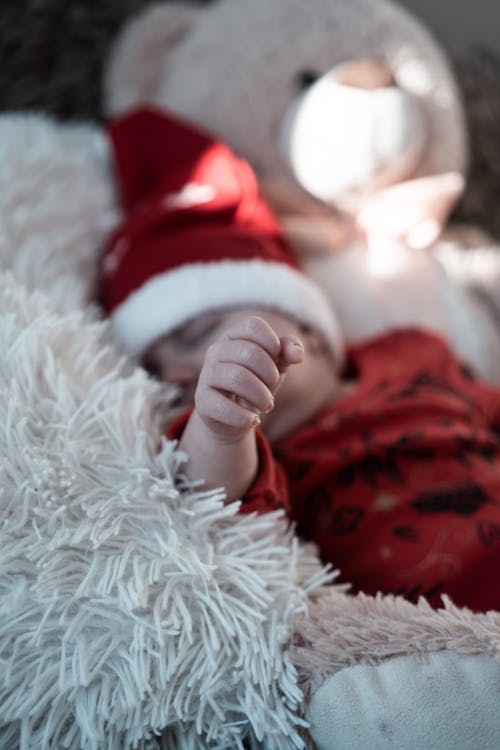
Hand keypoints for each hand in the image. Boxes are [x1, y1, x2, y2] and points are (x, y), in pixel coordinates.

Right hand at [194, 315, 303, 442]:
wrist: (234, 416)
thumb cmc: (257, 382)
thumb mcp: (276, 364)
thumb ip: (288, 351)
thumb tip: (297, 354)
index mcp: (233, 336)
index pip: (253, 326)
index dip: (272, 343)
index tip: (276, 361)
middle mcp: (216, 351)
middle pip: (249, 353)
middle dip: (270, 375)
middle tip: (272, 389)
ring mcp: (206, 375)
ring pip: (237, 378)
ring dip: (261, 396)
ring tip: (267, 405)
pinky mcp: (202, 401)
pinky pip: (222, 406)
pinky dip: (245, 416)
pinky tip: (253, 420)